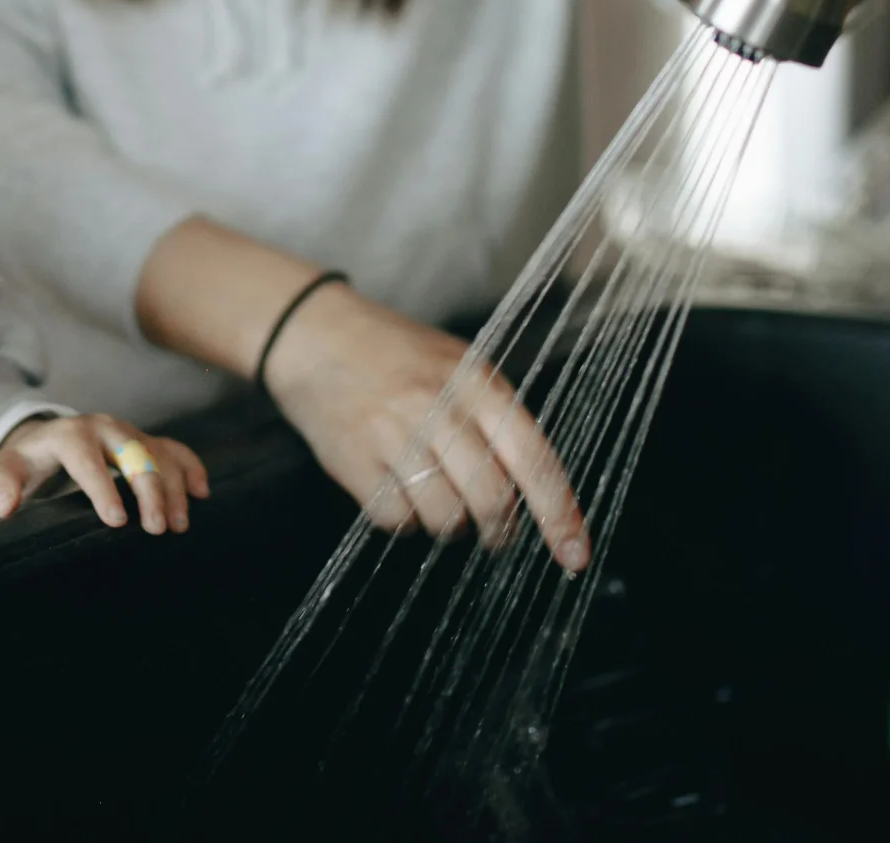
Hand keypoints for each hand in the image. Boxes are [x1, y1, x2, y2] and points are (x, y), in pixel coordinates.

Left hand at [0, 415, 208, 534]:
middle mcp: (105, 428)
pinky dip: (191, 468)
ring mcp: (130, 433)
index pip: (88, 460)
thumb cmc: (31, 458)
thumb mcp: (9, 466)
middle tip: (157, 528)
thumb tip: (4, 508)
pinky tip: (201, 492)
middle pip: (134, 456)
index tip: (116, 520)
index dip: (103, 490)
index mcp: (71, 434)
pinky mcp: (146, 441)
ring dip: (173, 488)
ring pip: (159, 455)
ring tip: (178, 524)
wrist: (50, 436)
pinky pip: (175, 449)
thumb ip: (1, 484)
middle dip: (149, 492)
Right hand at [261, 283, 589, 570]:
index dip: (559, 514)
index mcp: (478, 382)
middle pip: (492, 499)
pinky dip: (403, 520)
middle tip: (493, 532)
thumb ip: (497, 421)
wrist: (314, 334)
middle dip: (499, 530)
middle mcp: (438, 405)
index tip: (575, 556)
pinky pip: (394, 519)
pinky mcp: (353, 458)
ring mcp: (393, 432)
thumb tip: (536, 494)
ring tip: (437, 502)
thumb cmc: (397, 356)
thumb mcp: (459, 368)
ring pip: (445, 517)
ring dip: (449, 527)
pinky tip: (398, 491)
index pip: (534, 458)